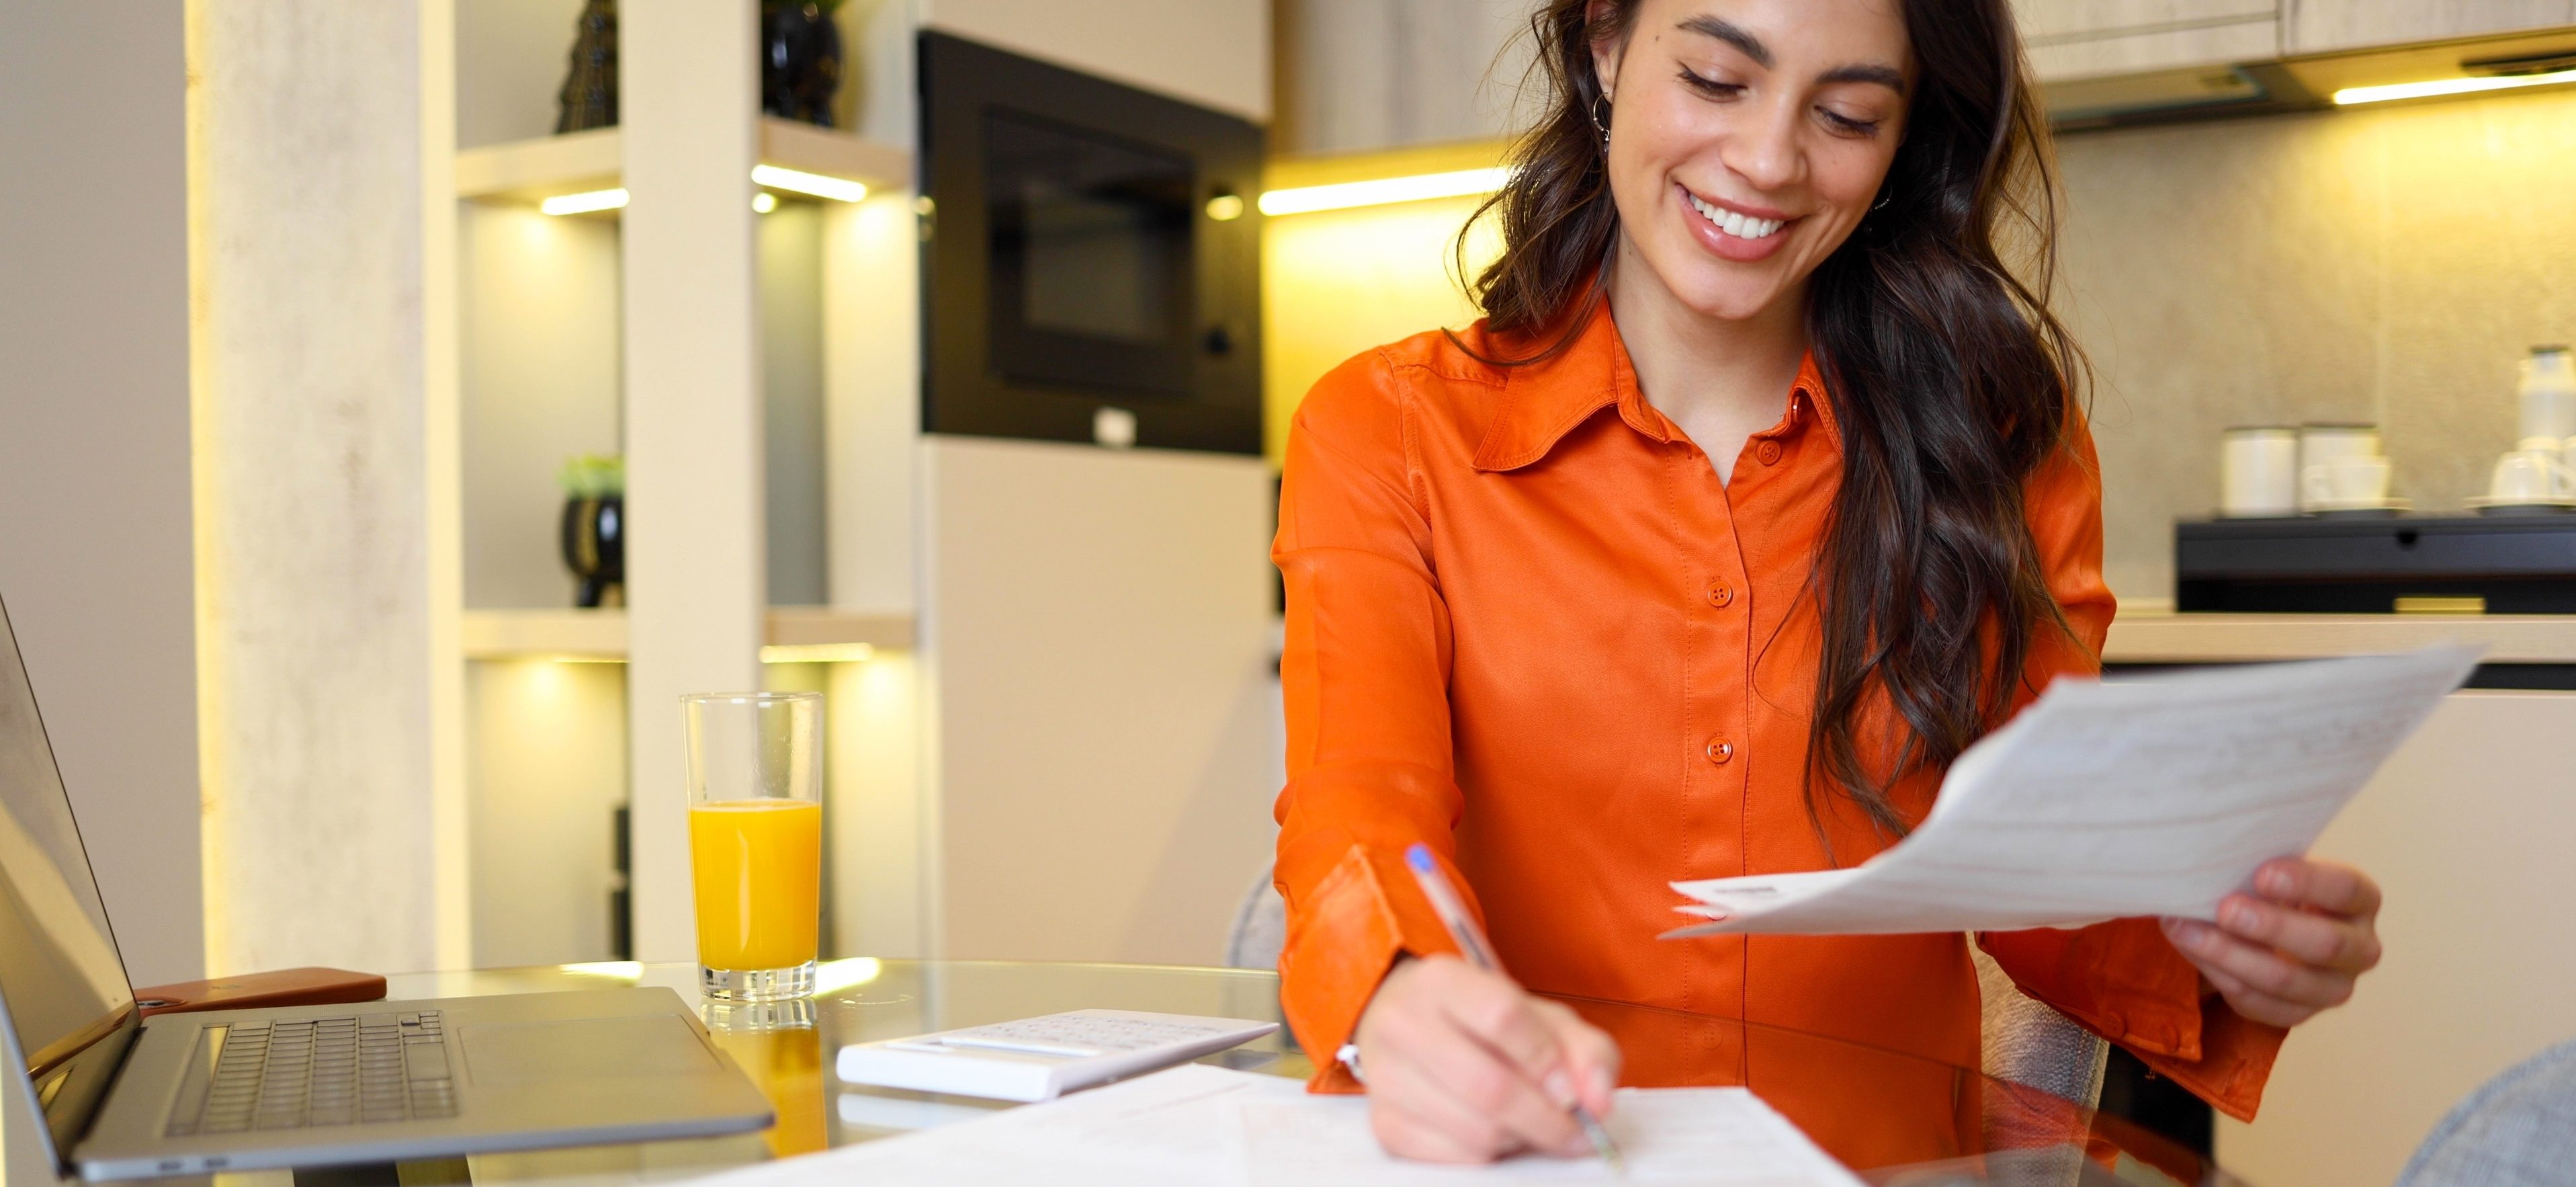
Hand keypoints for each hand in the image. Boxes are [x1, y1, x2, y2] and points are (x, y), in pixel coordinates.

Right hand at [1351, 955, 1620, 1162]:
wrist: (1413, 1028)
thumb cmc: (1486, 1024)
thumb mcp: (1543, 1019)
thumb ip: (1587, 1053)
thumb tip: (1598, 1104)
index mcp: (1442, 980)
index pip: (1501, 1015)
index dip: (1546, 1060)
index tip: (1571, 1091)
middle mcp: (1403, 1023)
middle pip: (1489, 1085)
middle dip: (1546, 1120)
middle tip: (1574, 1133)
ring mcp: (1387, 1076)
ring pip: (1475, 1129)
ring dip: (1518, 1137)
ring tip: (1528, 1123)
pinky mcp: (1384, 1122)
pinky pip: (1454, 1158)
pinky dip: (1489, 1155)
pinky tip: (1495, 1132)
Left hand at [2160, 857, 2383, 1027]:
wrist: (2268, 925)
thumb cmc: (2273, 886)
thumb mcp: (2278, 867)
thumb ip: (2260, 864)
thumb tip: (2212, 861)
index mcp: (2361, 900)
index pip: (2347, 889)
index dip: (2307, 883)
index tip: (2261, 874)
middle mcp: (2360, 949)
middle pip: (2326, 944)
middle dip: (2272, 927)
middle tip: (2225, 909)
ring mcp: (2334, 988)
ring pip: (2287, 981)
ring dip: (2232, 955)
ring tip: (2186, 930)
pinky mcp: (2299, 1014)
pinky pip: (2259, 1003)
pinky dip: (2218, 975)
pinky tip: (2189, 948)